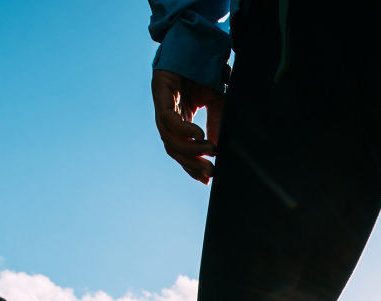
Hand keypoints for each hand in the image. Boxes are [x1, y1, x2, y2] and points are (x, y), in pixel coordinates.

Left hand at [152, 69, 224, 183]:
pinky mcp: (160, 92)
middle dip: (191, 163)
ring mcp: (162, 104)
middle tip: (209, 171)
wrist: (198, 41)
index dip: (192, 166)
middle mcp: (168, 115)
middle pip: (174, 149)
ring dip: (190, 148)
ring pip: (169, 138)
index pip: (182, 150)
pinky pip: (168, 119)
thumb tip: (220, 152)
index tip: (208, 179)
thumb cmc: (205, 72)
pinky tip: (198, 135)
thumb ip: (217, 125)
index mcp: (180, 120)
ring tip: (209, 149)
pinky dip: (183, 130)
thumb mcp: (217, 103)